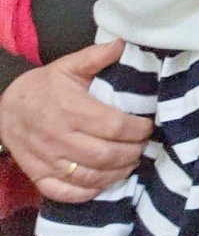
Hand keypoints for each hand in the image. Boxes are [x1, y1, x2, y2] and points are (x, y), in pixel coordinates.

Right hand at [0, 40, 150, 202]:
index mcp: (71, 109)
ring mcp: (47, 160)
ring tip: (131, 163)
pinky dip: (88, 192)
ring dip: (116, 173)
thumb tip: (122, 43)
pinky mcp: (37, 175)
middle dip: (132, 152)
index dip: (137, 129)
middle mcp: (59, 137)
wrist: (5, 109)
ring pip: (89, 176)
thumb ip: (96, 56)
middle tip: (144, 146)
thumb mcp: (68, 65)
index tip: (148, 126)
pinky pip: (64, 192)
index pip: (114, 126)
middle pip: (105, 154)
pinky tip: (104, 182)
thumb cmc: (44, 87)